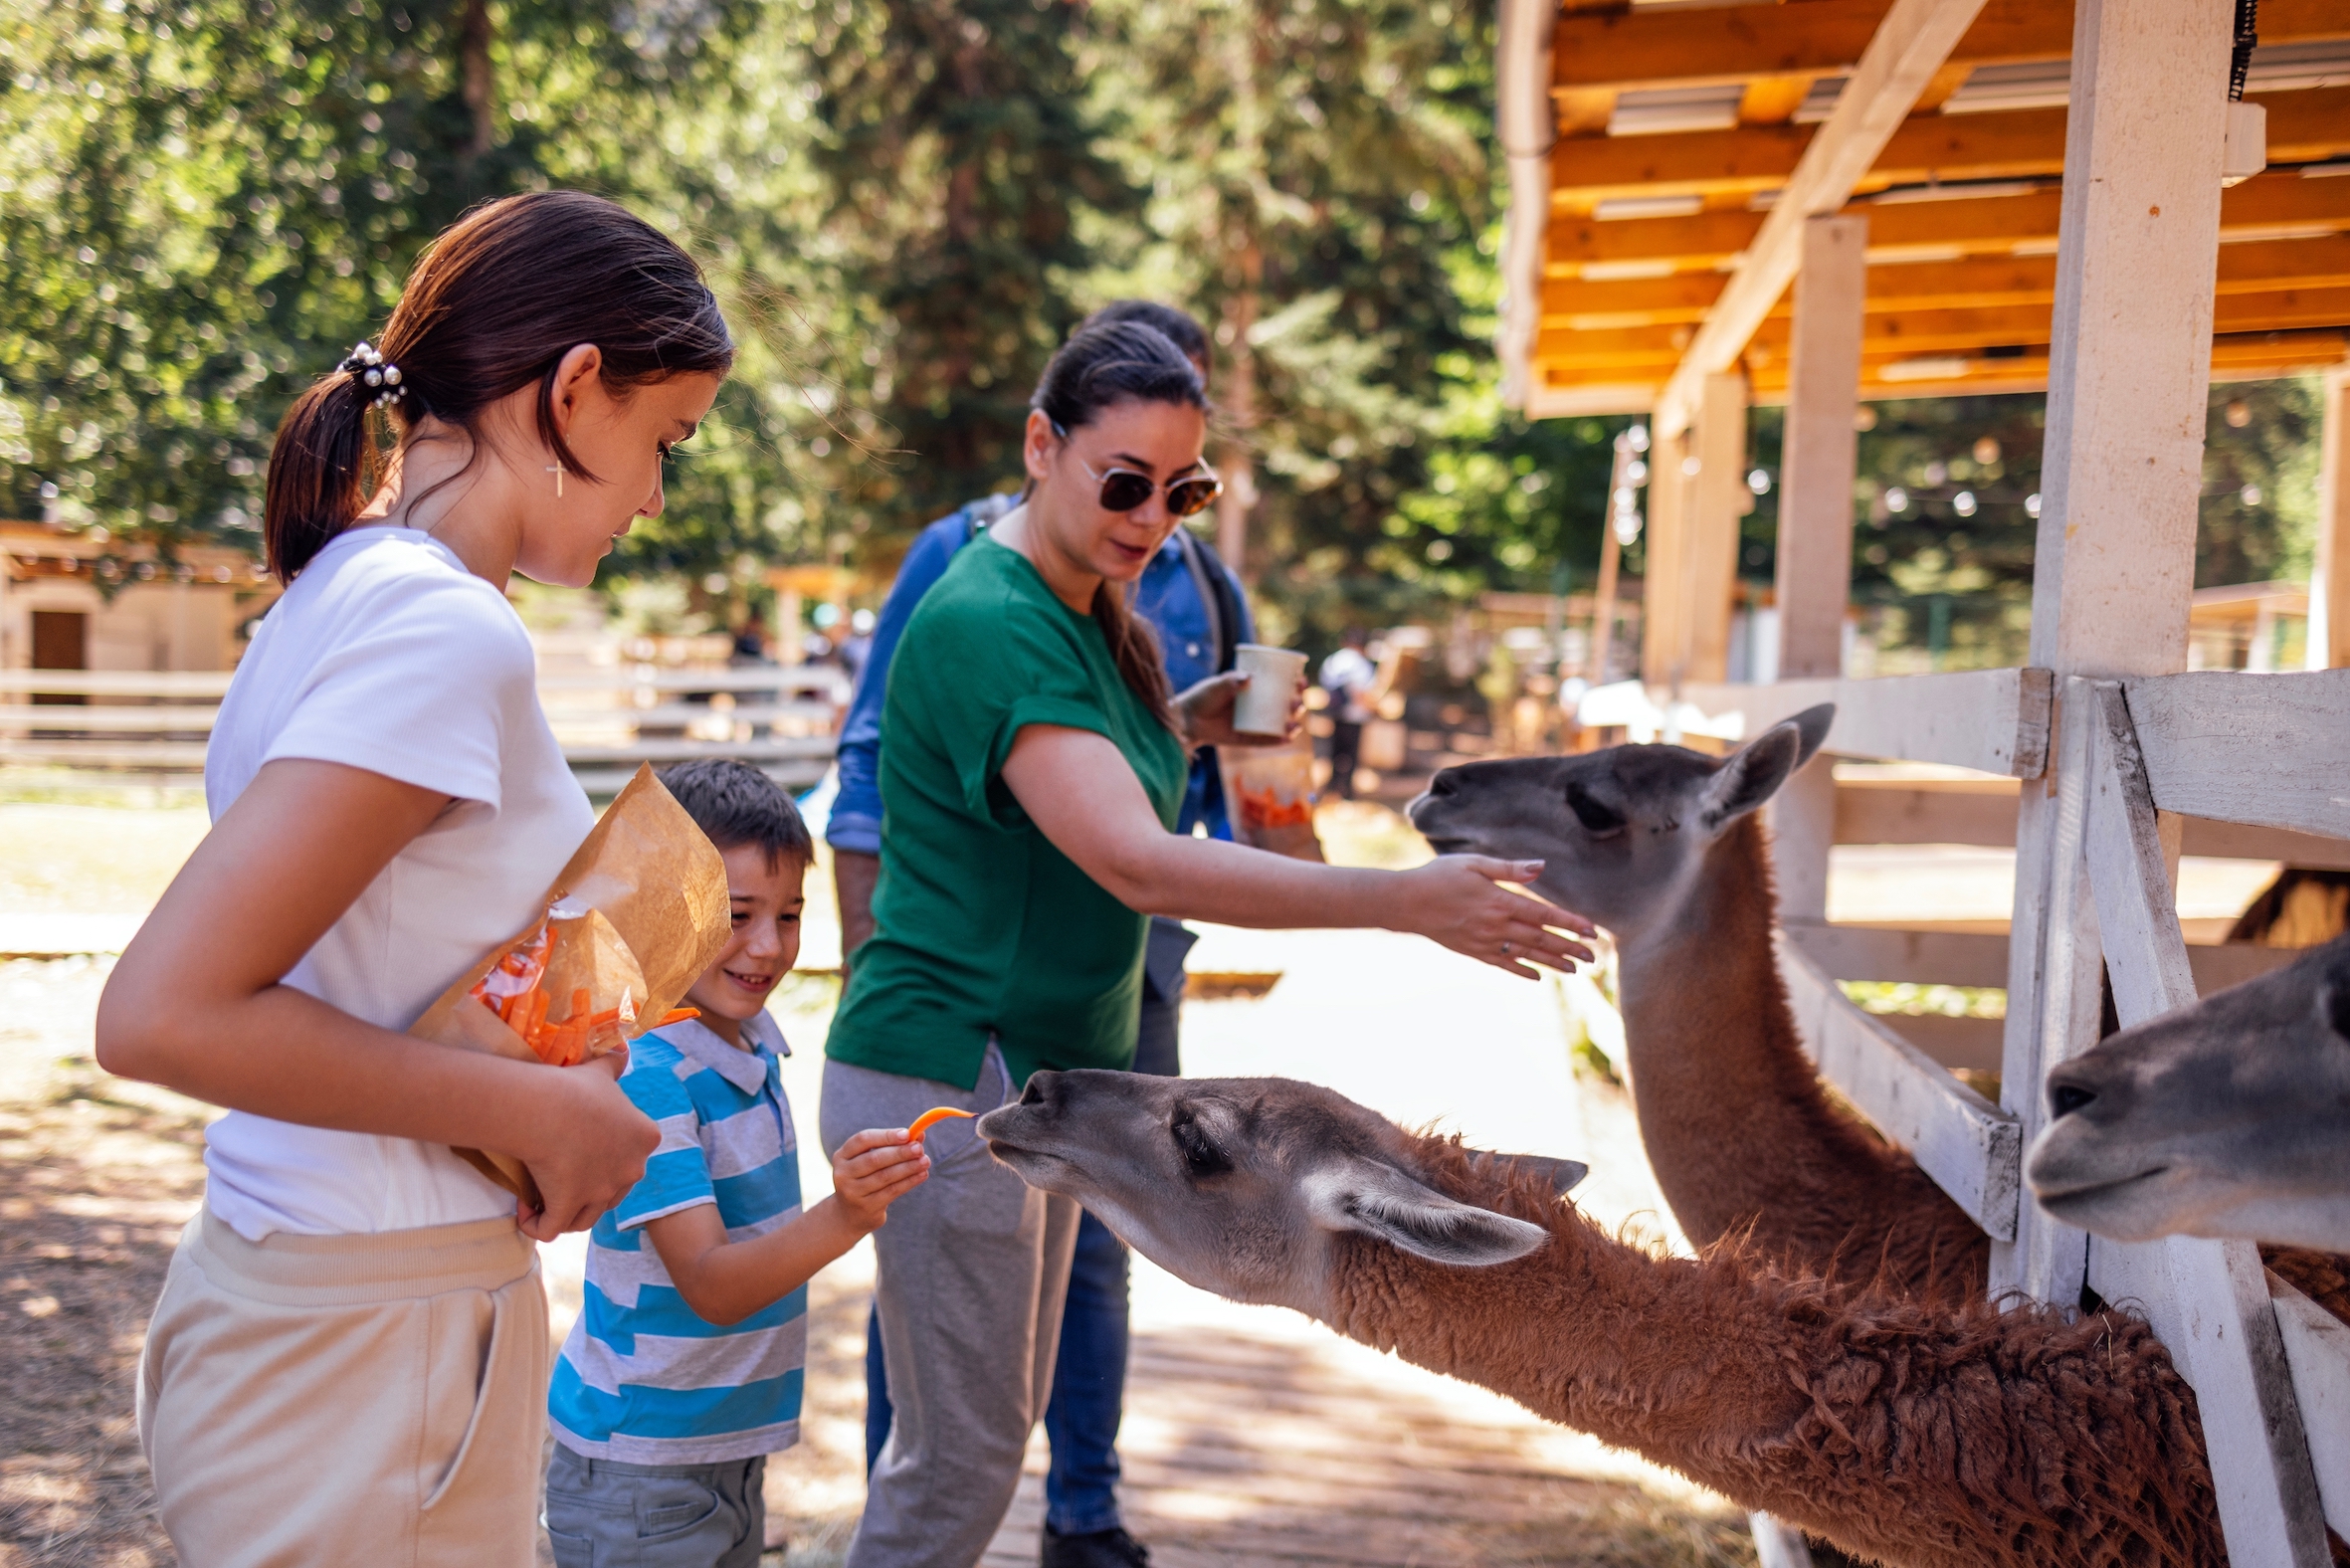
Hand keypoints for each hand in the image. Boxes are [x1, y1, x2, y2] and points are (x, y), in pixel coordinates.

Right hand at [511, 1050, 659, 1240]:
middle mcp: (631, 1170)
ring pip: (585, 1217)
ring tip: (543, 1199)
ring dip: (565, 1212)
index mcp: (646, 1138)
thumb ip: (615, 1063)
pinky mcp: (570, 1207)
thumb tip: (622, 1048)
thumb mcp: (602, 1070)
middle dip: (588, 1189)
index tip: (578, 1147)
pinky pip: (551, 1230)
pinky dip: (536, 1226)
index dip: (606, 1157)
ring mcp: (602, 1192)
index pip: (631, 1157)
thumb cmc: (576, 1087)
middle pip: (611, 1191)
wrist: (549, 1107)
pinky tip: (524, 1212)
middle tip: (560, 1175)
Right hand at [830, 1126, 930, 1233]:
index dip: (886, 1136)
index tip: (907, 1134)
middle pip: (874, 1159)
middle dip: (900, 1152)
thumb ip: (892, 1145)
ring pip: (885, 1176)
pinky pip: (892, 1191)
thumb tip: (919, 1134)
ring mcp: (853, 1192)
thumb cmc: (866, 1178)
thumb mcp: (872, 1160)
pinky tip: (922, 1175)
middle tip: (919, 1148)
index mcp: (842, 1155)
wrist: (850, 1214)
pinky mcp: (866, 1207)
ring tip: (926, 1161)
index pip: (863, 1140)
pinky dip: (909, 1181)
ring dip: (908, 1167)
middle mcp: (843, 1173)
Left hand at [1173, 670, 1305, 749]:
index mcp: (1258, 690)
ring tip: (1294, 722)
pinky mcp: (1249, 739)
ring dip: (1293, 723)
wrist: (1189, 719)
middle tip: (1297, 702)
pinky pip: (1268, 741)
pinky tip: (1287, 738)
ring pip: (1282, 724)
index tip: (1301, 680)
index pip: (1282, 685)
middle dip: (1298, 704)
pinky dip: (1279, 741)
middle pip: (1287, 705)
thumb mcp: (1217, 685)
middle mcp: (1261, 707)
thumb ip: (1231, 680)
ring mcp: (1256, 724)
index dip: (1296, 683)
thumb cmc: (1204, 697)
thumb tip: (1249, 678)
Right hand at [1395, 857, 1596, 979]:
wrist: (1406, 902)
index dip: (1570, 924)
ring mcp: (1485, 942)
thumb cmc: (1439, 876)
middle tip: (1593, 957)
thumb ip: (1509, 868)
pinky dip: (1522, 970)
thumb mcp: (1474, 864)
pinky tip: (1538, 977)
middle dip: (1569, 948)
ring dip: (1552, 962)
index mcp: (1500, 901)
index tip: (1591, 931)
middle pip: (1540, 938)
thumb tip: (1540, 867)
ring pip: (1526, 954)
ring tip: (1575, 970)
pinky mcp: (1473, 951)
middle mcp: (1496, 925)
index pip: (1544, 914)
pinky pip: (1503, 964)